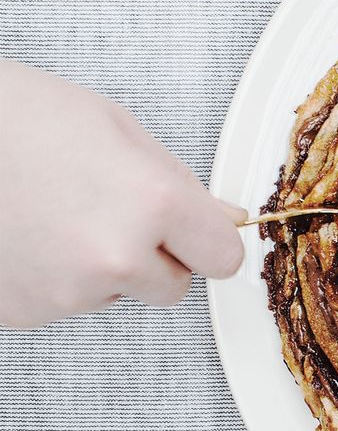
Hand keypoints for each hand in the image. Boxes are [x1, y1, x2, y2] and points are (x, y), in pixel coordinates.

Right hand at [0, 62, 244, 327]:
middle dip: (158, 256)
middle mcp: (116, 256)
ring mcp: (68, 291)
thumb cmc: (20, 119)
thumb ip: (180, 185)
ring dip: (105, 267)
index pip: (224, 257)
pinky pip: (70, 302)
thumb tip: (224, 219)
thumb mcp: (120, 131)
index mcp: (153, 203)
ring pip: (120, 294)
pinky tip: (31, 234)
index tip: (197, 233)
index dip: (209, 242)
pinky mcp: (28, 311)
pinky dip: (59, 277)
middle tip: (113, 211)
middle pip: (176, 285)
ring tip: (59, 214)